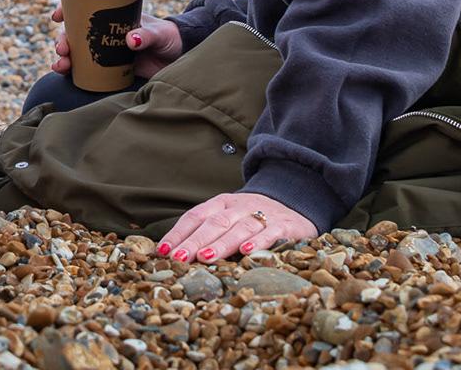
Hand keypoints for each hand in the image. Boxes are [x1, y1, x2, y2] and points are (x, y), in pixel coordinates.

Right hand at [49, 6, 183, 80]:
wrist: (180, 58)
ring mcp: (107, 51)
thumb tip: (130, 40)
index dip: (68, 9)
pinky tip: (66, 74)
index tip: (58, 15)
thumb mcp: (160, 34)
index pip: (86, 8)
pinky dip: (74, 71)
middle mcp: (106, 33)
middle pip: (76, 33)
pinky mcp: (111, 70)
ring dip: (65, 56)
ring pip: (78, 51)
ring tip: (61, 64)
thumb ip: (147, 36)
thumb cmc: (170, 38)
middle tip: (62, 48)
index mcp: (114, 17)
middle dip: (63, 39)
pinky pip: (87, 70)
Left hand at [158, 192, 315, 263]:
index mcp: (222, 203)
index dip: (179, 232)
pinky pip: (270, 232)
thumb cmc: (253, 218)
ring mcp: (263, 214)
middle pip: (215, 222)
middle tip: (180, 258)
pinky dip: (258, 241)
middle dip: (195, 240)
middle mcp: (240, 206)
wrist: (296, 204)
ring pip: (239, 227)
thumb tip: (174, 252)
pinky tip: (246, 252)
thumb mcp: (229, 218)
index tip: (164, 250)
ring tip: (206, 258)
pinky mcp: (285, 225)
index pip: (196, 216)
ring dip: (221, 243)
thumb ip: (206, 231)